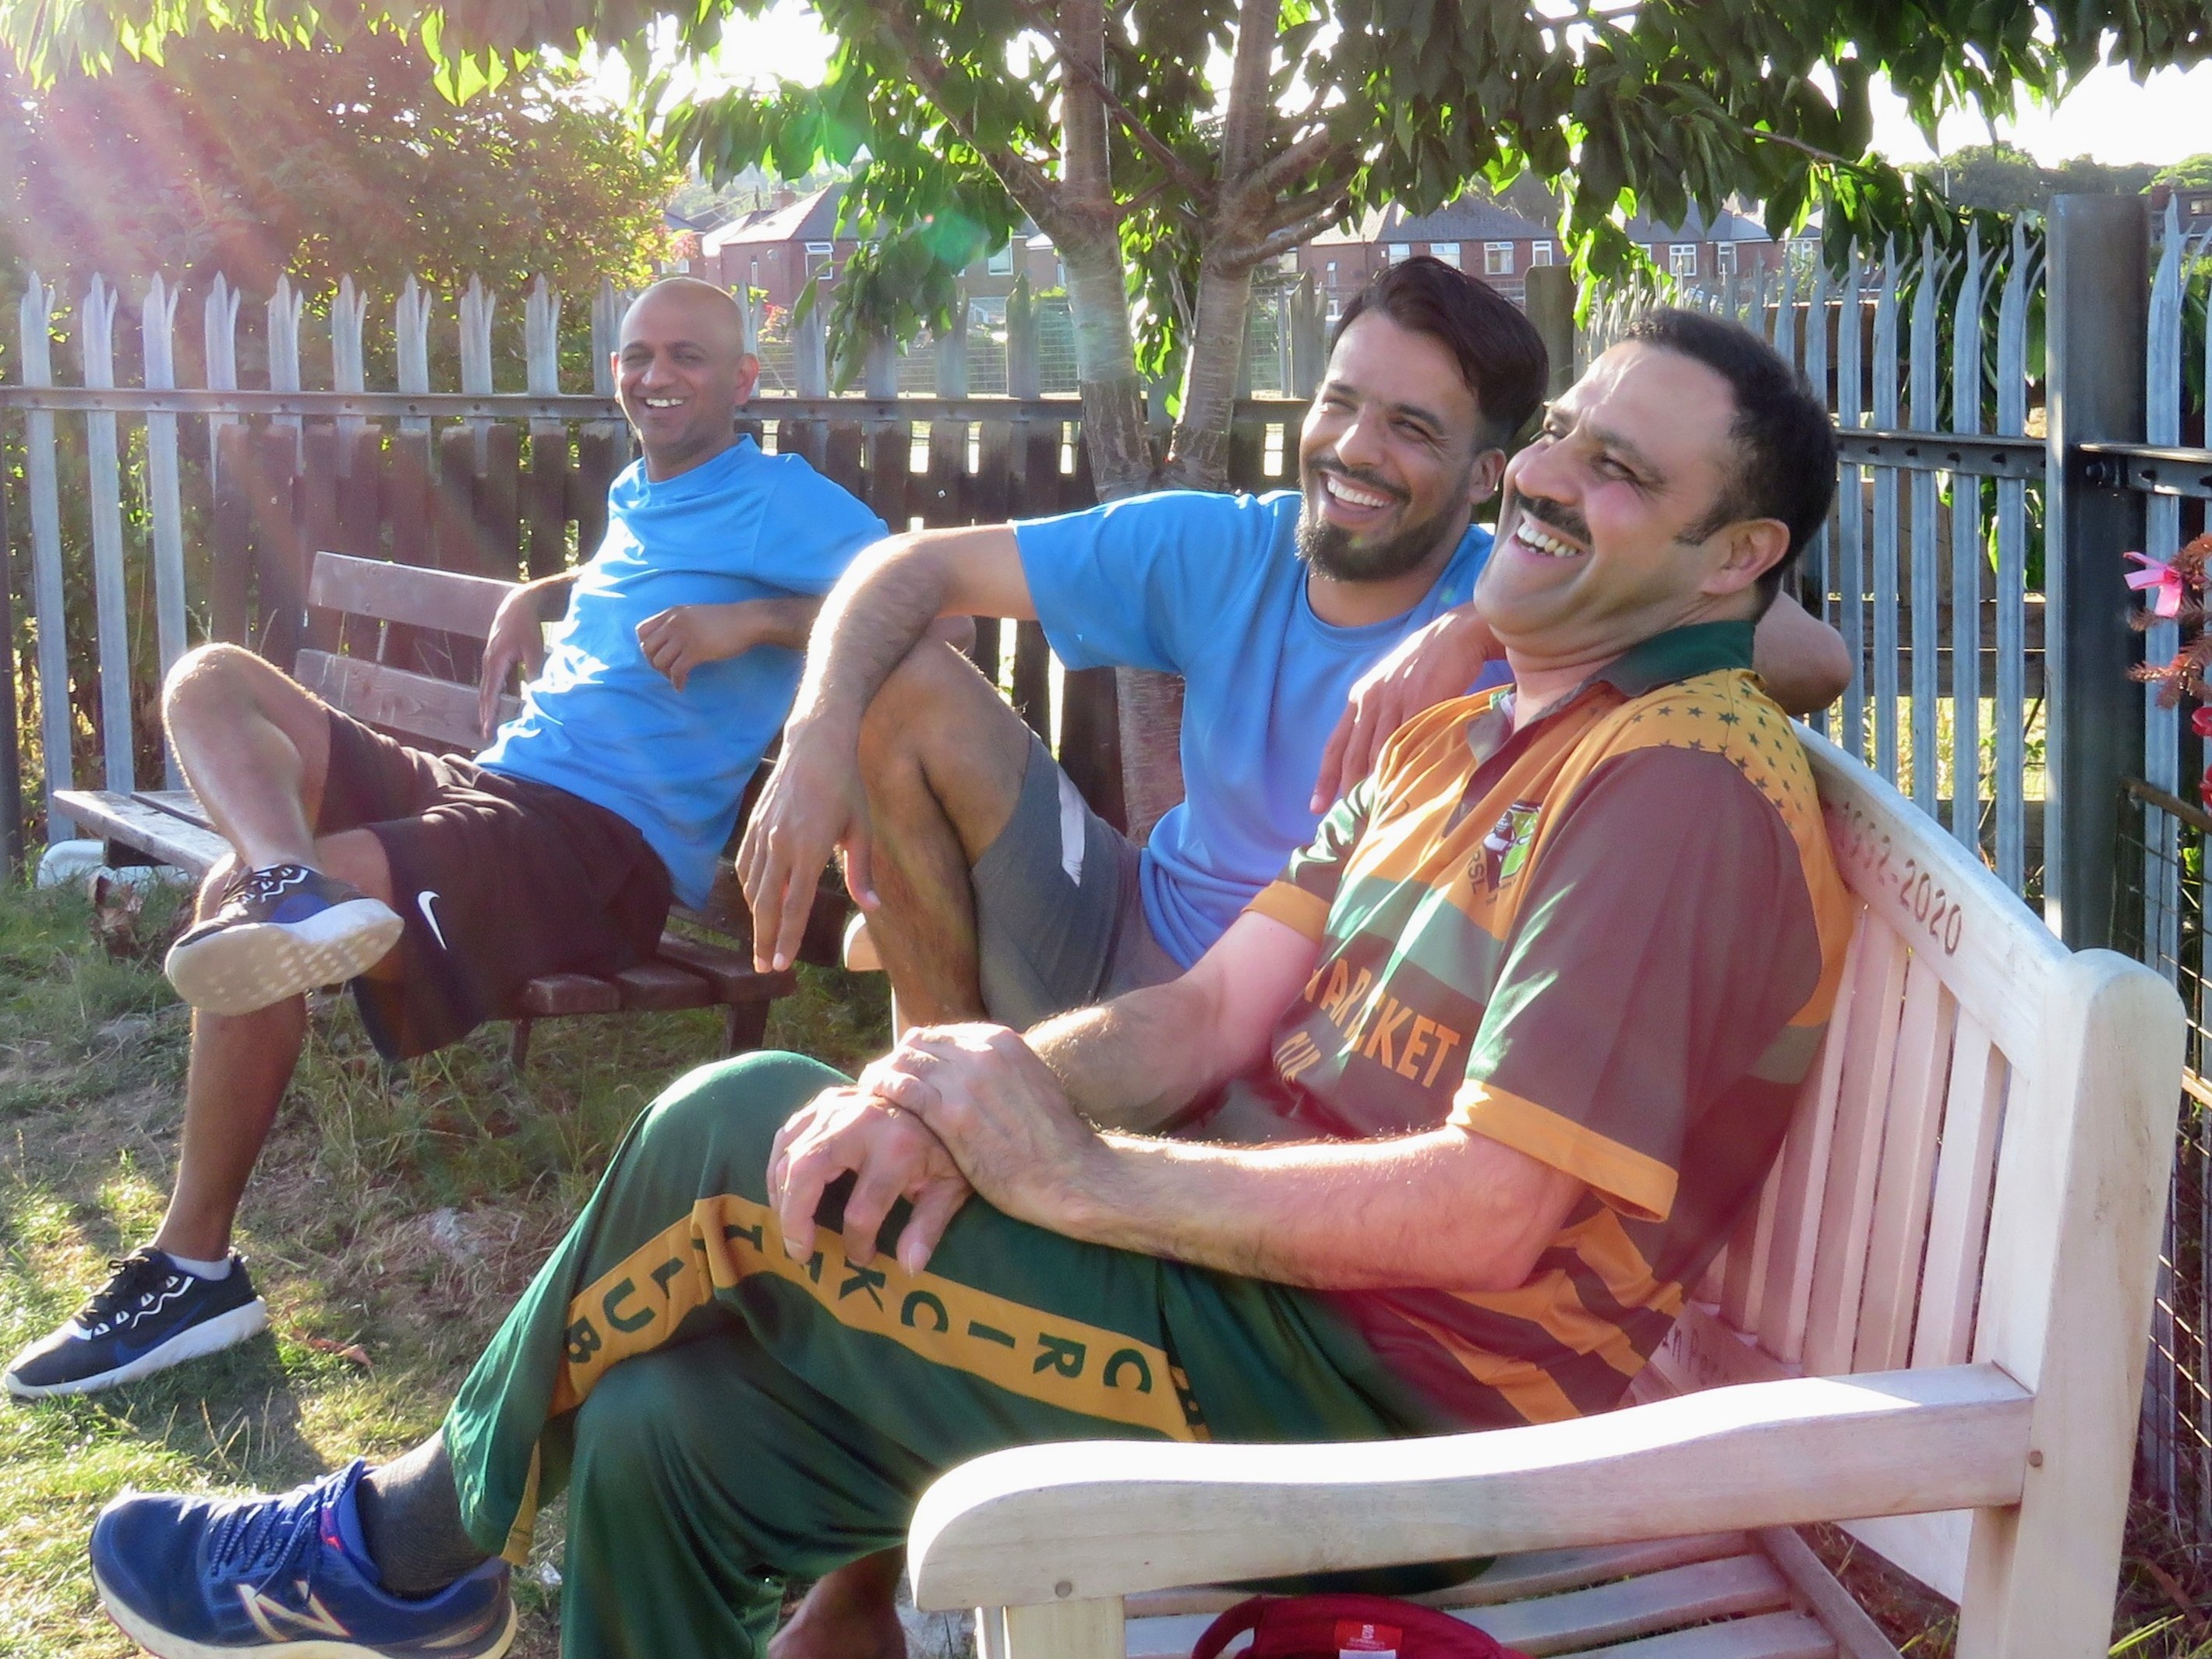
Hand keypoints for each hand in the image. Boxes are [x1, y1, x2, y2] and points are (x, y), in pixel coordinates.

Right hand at [479, 583, 550, 737]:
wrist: (517, 605)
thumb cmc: (526, 626)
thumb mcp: (533, 648)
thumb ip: (535, 670)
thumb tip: (537, 693)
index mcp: (496, 662)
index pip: (491, 694)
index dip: (489, 714)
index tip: (487, 731)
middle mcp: (488, 663)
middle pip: (484, 694)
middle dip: (484, 715)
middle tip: (485, 736)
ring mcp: (489, 660)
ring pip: (486, 688)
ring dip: (487, 707)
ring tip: (489, 725)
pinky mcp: (494, 658)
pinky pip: (492, 681)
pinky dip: (493, 695)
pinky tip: (496, 706)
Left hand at [636, 603, 759, 691]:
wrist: (747, 621)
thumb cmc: (724, 620)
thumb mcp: (694, 615)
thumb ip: (678, 623)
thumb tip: (666, 643)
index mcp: (672, 613)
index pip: (641, 631)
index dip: (645, 647)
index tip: (658, 655)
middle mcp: (674, 623)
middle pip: (647, 648)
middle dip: (653, 663)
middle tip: (666, 670)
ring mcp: (684, 636)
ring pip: (659, 661)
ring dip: (665, 674)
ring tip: (676, 678)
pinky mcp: (696, 650)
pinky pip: (677, 671)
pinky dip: (677, 682)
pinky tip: (682, 686)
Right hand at [737, 725, 876, 972]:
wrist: (815, 745)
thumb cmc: (845, 787)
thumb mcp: (861, 829)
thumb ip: (862, 872)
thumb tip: (872, 907)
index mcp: (809, 849)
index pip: (795, 905)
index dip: (788, 938)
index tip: (781, 965)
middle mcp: (780, 845)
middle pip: (767, 904)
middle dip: (765, 939)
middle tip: (765, 968)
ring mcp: (762, 835)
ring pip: (753, 888)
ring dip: (756, 919)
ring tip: (762, 943)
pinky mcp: (753, 825)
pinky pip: (745, 866)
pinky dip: (748, 889)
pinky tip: (755, 902)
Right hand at [768, 1086, 971, 1273]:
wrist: (940, 1099)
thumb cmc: (945, 1151)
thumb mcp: (949, 1189)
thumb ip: (928, 1228)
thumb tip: (907, 1267)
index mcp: (898, 1150)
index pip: (862, 1212)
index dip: (857, 1244)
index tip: (862, 1258)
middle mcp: (863, 1123)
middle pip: (808, 1173)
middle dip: (795, 1218)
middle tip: (799, 1252)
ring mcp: (840, 1107)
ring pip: (790, 1154)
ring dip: (782, 1195)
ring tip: (790, 1228)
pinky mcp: (826, 1101)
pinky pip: (787, 1135)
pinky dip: (779, 1166)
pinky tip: (785, 1193)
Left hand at [861, 1025, 1104, 1231]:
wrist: (1073, 1174)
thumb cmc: (1056, 1142)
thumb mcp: (1033, 1086)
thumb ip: (1002, 1073)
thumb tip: (978, 1077)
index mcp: (1003, 1041)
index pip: (942, 1034)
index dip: (919, 1052)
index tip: (906, 1070)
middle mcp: (983, 1051)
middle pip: (919, 1043)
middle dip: (897, 1060)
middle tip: (880, 1081)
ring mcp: (966, 1080)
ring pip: (905, 1062)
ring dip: (882, 1073)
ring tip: (869, 1090)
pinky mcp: (952, 1114)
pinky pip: (902, 1089)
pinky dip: (881, 1089)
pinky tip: (869, 1101)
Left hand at [1311, 604, 1499, 809]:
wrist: (1455, 634)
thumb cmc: (1426, 662)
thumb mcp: (1392, 686)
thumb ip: (1381, 716)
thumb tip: (1377, 755)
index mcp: (1360, 698)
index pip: (1335, 745)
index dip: (1325, 778)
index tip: (1316, 806)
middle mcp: (1370, 701)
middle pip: (1353, 756)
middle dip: (1347, 789)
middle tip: (1349, 819)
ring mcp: (1394, 702)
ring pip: (1379, 754)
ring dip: (1376, 785)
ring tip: (1377, 813)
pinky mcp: (1419, 703)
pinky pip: (1408, 742)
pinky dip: (1404, 768)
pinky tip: (1403, 789)